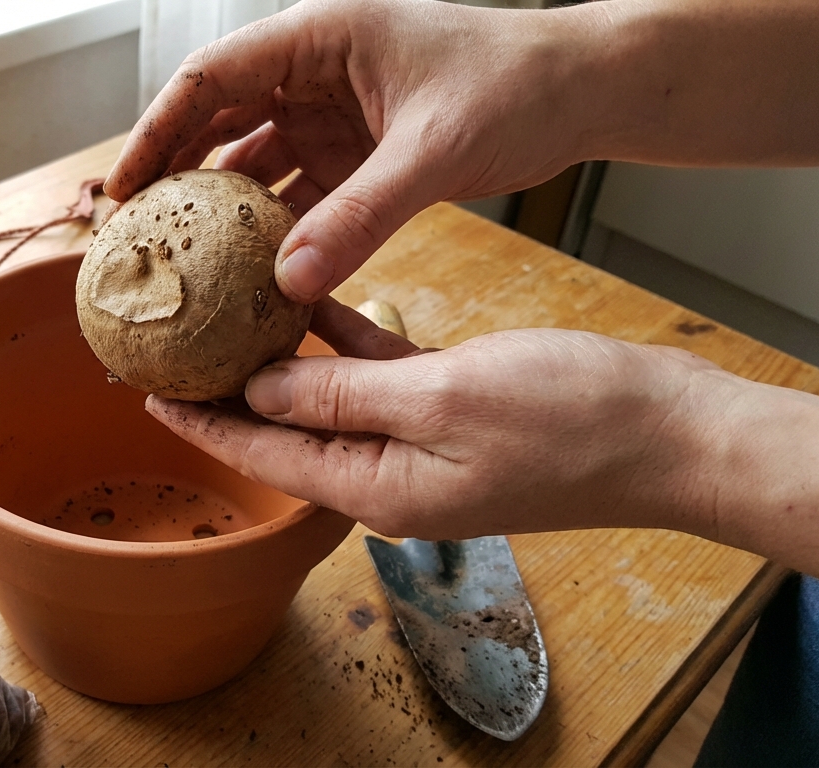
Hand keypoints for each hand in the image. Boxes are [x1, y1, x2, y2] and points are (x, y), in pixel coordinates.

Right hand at [108, 0, 818, 304]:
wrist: (585, 91)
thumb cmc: (518, 82)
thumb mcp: (434, 149)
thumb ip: (362, 216)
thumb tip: (288, 283)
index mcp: (319, 37)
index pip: (210, 78)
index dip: (156, 132)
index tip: (121, 189)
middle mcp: (314, 73)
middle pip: (217, 123)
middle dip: (174, 178)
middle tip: (135, 239)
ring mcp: (333, 115)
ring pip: (254, 165)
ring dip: (221, 214)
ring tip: (179, 268)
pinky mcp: (357, 156)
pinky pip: (299, 197)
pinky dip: (274, 235)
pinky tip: (251, 278)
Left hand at [146, 302, 818, 584]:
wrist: (670, 433)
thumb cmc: (568, 421)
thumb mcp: (438, 397)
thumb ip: (340, 395)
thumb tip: (261, 386)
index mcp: (377, 488)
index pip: (265, 455)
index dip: (205, 422)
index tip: (148, 392)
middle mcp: (390, 475)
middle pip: (289, 430)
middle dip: (233, 391)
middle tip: (178, 347)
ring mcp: (424, 445)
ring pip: (331, 398)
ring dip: (285, 360)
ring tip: (228, 317)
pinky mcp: (454, 412)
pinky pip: (380, 377)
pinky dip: (347, 343)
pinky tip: (315, 304)